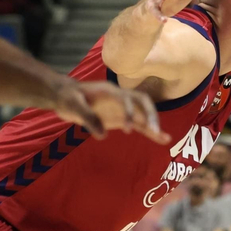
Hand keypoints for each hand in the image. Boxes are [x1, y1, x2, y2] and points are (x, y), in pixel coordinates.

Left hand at [51, 81, 166, 141]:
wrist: (64, 96)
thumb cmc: (67, 98)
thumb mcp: (72, 105)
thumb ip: (87, 117)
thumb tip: (102, 134)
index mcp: (109, 91)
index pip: (126, 99)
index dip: (130, 112)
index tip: (127, 128)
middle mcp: (120, 98)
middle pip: (142, 102)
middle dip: (150, 116)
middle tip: (154, 131)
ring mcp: (122, 107)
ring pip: (143, 114)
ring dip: (154, 125)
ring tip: (166, 139)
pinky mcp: (121, 118)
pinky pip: (138, 124)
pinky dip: (148, 131)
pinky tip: (159, 139)